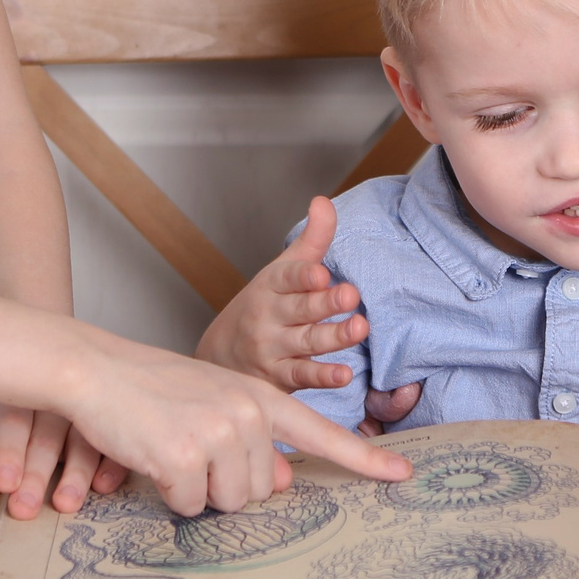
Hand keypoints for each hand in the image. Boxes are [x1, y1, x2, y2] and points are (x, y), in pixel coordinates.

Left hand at [0, 404, 124, 518]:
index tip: (4, 485)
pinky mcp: (114, 426)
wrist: (44, 416)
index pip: (12, 420)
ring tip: (64, 504)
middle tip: (25, 508)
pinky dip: (111, 464)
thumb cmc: (7, 436)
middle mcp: (54, 400)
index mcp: (17, 399)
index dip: (7, 453)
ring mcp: (87, 412)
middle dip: (36, 474)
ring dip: (75, 472)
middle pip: (47, 433)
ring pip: (83, 437)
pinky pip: (116, 443)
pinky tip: (102, 485)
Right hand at [64, 332, 409, 515]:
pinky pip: (188, 504)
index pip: (324, 434)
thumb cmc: (153, 390)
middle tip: (191, 447)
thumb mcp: (214, 404)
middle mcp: (249, 412)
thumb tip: (285, 480)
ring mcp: (219, 432)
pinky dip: (168, 492)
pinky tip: (152, 456)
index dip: (366, 459)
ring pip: (230, 502)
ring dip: (198, 490)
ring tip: (173, 448)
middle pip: (263, 491)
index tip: (405, 474)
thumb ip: (254, 439)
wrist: (96, 370)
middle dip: (226, 484)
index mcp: (262, 397)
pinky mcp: (184, 455)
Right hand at [193, 196, 371, 390]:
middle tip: (351, 295)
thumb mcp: (282, 271)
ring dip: (333, 337)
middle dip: (325, 302)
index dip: (303, 276)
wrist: (219, 356)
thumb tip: (325, 200)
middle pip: (300, 310)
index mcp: (271, 286)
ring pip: (305, 342)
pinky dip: (322, 377)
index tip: (321, 273)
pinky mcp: (279, 377)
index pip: (286, 278)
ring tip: (359, 328)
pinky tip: (343, 374)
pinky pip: (302, 377)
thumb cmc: (263, 306)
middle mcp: (269, 317)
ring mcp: (272, 348)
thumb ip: (312, 239)